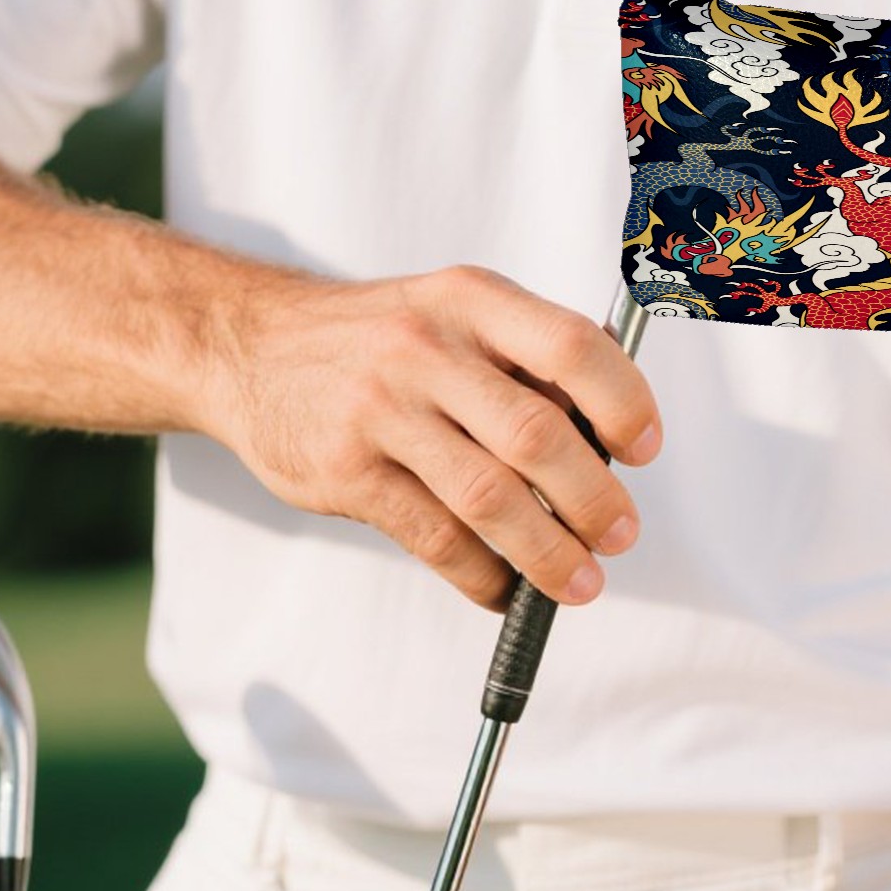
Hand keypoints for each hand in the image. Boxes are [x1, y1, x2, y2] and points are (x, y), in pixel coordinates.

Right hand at [202, 265, 660, 609]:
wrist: (247, 348)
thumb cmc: (371, 341)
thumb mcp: (446, 312)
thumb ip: (519, 360)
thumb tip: (608, 437)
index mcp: (468, 301)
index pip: (571, 347)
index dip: (622, 403)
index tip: (642, 450)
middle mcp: (426, 348)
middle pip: (536, 435)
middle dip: (593, 499)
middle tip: (619, 536)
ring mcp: (382, 412)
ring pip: (488, 497)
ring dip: (547, 553)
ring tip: (579, 583)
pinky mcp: (347, 473)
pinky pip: (434, 538)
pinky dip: (482, 575)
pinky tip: (503, 590)